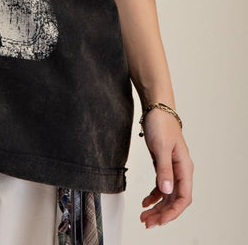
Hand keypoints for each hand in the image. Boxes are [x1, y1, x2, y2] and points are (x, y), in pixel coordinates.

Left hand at [140, 108, 193, 228]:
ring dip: (157, 207)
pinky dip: (154, 196)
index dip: (173, 211)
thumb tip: (166, 190)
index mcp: (184, 167)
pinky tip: (145, 202)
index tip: (160, 220)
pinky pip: (161, 186)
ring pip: (167, 195)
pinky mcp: (163, 165)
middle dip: (162, 213)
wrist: (156, 108)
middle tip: (147, 222)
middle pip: (175, 200)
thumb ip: (164, 169)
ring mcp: (172, 169)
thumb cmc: (160, 123)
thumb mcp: (160, 146)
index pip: (184, 197)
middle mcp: (181, 171)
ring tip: (145, 217)